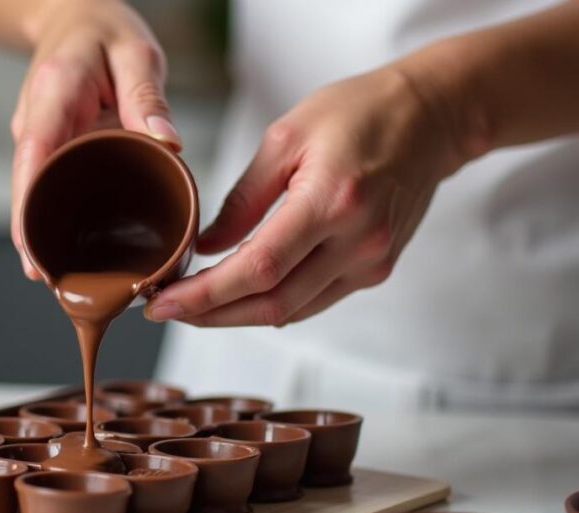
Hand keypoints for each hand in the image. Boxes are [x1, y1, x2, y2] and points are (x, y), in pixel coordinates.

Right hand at [10, 0, 180, 278]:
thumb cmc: (105, 31)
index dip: (28, 204)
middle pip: (24, 185)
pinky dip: (47, 215)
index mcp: (55, 93)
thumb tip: (167, 143)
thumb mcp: (136, 53)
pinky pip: (42, 184)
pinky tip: (58, 248)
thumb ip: (148, 97)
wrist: (73, 15)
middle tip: (45, 277)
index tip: (30, 244)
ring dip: (35, 231)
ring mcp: (35, 135)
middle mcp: (35, 118)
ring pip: (29, 190)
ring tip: (51, 276)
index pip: (33, 154)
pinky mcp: (44, 146)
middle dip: (28, 233)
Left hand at [145, 65, 461, 326]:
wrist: (433, 118)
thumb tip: (204, 248)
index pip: (258, 269)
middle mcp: (357, 242)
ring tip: (192, 305)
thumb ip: (242, 200)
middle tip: (165, 309)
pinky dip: (270, 304)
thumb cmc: (358, 113)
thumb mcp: (286, 137)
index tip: (163, 302)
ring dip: (236, 316)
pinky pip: (312, 302)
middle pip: (272, 304)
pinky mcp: (375, 270)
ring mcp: (371, 262)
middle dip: (211, 315)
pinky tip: (237, 296)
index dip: (206, 296)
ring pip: (291, 311)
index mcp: (331, 202)